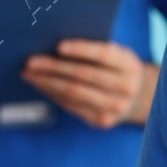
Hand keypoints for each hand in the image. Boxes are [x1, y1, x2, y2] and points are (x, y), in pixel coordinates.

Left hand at [22, 39, 146, 127]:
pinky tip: (40, 85)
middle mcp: (126, 87)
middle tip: (30, 61)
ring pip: (74, 93)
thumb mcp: (116, 56)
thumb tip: (54, 45)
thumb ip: (94, 50)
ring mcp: (115, 107)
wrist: (138, 98)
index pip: (104, 55)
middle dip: (54, 67)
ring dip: (47, 82)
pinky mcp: (102, 121)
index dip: (81, 49)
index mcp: (130, 64)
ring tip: (28, 73)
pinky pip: (71, 105)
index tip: (58, 46)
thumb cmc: (117, 68)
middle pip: (84, 75)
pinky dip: (52, 94)